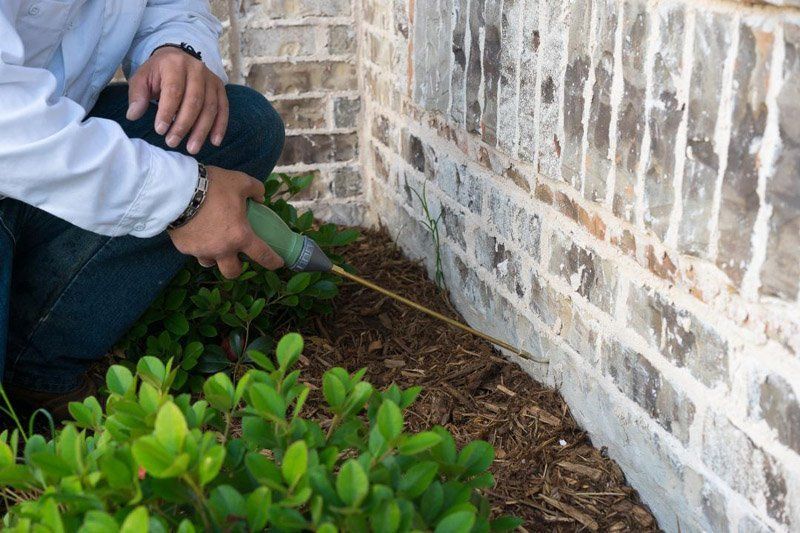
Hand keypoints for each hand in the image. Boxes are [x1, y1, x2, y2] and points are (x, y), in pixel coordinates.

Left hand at [126, 46, 228, 154]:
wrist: (177, 58)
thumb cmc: (157, 73)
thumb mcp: (142, 78)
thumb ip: (137, 96)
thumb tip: (133, 115)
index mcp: (175, 64)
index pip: (173, 90)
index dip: (167, 112)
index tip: (160, 130)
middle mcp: (197, 69)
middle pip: (194, 101)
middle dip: (183, 125)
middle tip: (172, 143)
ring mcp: (211, 79)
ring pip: (210, 108)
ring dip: (201, 131)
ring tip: (191, 148)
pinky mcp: (220, 88)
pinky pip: (223, 109)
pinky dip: (220, 126)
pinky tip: (214, 141)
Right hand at [168, 166, 283, 277]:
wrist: (178, 190)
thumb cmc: (214, 187)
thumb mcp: (240, 182)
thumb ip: (255, 190)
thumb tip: (260, 198)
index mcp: (241, 236)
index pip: (263, 256)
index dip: (273, 262)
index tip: (277, 263)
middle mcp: (222, 249)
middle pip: (232, 272)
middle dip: (236, 268)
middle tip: (236, 257)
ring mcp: (201, 250)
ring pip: (210, 263)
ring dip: (214, 256)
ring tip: (212, 241)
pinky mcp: (184, 247)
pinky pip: (193, 250)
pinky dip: (197, 244)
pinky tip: (194, 230)